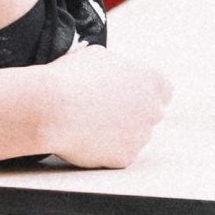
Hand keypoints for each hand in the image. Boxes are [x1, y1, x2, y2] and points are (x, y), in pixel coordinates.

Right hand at [29, 49, 171, 168]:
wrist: (52, 108)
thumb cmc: (71, 78)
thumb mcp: (98, 57)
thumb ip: (116, 68)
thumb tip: (113, 74)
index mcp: (151, 80)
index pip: (163, 91)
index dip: (144, 93)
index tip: (129, 95)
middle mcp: (153, 110)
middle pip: (149, 114)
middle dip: (132, 114)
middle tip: (104, 110)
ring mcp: (141, 137)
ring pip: (133, 136)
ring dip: (117, 132)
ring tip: (87, 122)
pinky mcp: (125, 158)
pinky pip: (117, 154)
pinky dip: (103, 149)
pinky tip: (84, 138)